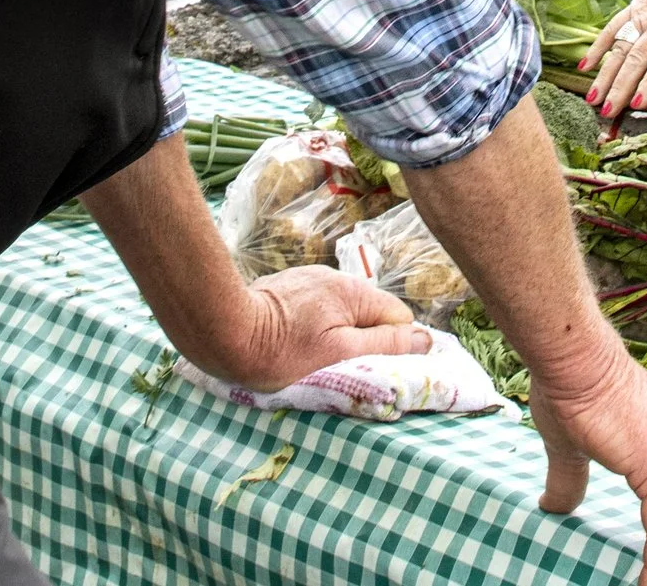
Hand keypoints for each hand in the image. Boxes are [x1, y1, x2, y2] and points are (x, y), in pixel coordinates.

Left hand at [218, 264, 429, 391]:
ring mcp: (307, 280)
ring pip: (341, 312)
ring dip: (337, 334)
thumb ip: (384, 345)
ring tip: (314, 359)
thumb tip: (424, 339)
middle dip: (364, 341)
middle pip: (369, 314)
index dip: (393, 345)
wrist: (222, 331)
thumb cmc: (281, 350)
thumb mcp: (340, 354)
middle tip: (342, 368)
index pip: (397, 317)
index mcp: (353, 292)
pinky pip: (315, 309)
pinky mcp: (285, 288)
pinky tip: (293, 344)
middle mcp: (334, 279)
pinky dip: (313, 327)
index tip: (376, 368)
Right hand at [578, 0, 646, 118]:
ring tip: (592, 98)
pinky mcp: (634, 8)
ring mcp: (644, 15)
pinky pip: (612, 27)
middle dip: (620, 86)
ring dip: (605, 74)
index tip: (637, 103)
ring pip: (621, 46)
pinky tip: (586, 66)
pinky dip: (598, 46)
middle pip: (637, 58)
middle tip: (606, 111)